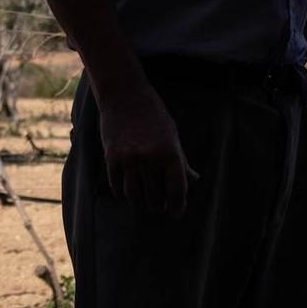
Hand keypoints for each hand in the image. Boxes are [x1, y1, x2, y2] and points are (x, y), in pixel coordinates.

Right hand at [98, 83, 192, 215]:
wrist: (124, 95)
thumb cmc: (153, 114)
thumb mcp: (172, 135)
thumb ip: (181, 160)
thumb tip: (195, 180)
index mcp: (169, 152)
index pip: (176, 190)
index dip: (177, 206)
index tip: (176, 213)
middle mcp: (150, 158)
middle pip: (154, 196)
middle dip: (158, 205)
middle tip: (158, 207)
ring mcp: (129, 159)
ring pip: (134, 195)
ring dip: (140, 203)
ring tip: (143, 204)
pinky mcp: (111, 157)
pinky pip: (117, 185)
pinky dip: (121, 193)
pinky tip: (126, 193)